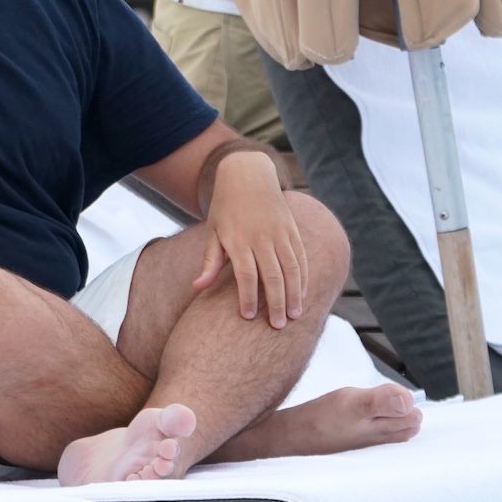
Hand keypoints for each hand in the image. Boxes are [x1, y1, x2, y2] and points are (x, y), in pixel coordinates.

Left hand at [194, 153, 306, 328]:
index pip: (245, 274)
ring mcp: (280, 233)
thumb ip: (210, 261)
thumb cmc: (225, 208)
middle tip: (277, 326)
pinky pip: (301, 257)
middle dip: (275, 302)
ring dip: (294, 294)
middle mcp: (262, 238)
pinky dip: (303, 277)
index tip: (248, 316)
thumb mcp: (213, 231)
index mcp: (238, 240)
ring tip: (293, 316)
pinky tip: (302, 295)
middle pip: (272, 275)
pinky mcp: (293, 230)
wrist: (248, 175)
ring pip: (291, 268)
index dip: (247, 296)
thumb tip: (198, 288)